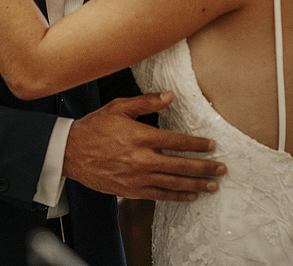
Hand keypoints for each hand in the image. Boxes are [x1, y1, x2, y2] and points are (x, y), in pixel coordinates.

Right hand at [62, 92, 225, 201]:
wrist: (70, 153)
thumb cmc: (94, 127)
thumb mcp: (118, 107)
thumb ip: (147, 102)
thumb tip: (171, 95)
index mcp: (140, 136)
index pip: (177, 141)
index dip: (197, 144)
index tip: (212, 145)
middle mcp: (141, 159)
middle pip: (180, 165)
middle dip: (204, 167)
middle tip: (222, 169)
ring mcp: (137, 177)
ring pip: (173, 183)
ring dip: (196, 184)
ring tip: (213, 185)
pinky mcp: (131, 190)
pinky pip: (159, 195)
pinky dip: (177, 196)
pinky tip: (190, 195)